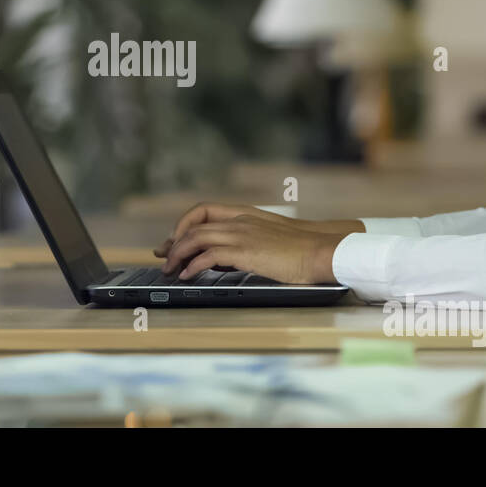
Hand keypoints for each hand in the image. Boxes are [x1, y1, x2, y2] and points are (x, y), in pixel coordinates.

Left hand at [160, 213, 346, 284]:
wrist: (320, 250)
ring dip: (178, 254)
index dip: (183, 224)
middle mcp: (239, 221)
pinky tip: (188, 275)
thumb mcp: (268, 239)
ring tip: (171, 270)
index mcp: (245, 215)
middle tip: (164, 258)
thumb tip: (220, 259)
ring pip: (196, 237)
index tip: (173, 240)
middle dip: (173, 242)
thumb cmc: (301, 249)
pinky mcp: (245, 251)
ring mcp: (241, 234)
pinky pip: (208, 255)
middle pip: (194, 224)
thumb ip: (243, 243)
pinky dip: (193, 265)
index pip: (204, 211)